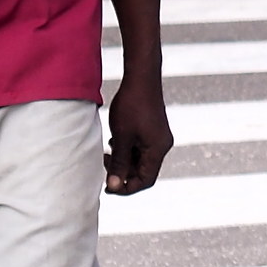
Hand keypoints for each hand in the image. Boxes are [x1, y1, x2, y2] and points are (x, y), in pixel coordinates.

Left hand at [104, 75, 171, 195]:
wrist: (141, 78)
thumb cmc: (131, 105)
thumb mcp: (121, 137)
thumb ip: (118, 163)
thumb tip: (114, 185)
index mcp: (158, 150)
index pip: (145, 180)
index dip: (126, 188)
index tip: (108, 186)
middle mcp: (162, 146)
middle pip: (144, 171)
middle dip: (123, 172)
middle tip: (105, 165)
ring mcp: (159, 138)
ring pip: (141, 160)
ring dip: (124, 160)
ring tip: (108, 151)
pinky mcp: (153, 130)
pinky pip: (141, 148)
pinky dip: (128, 150)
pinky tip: (115, 141)